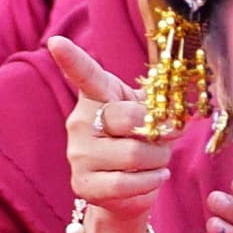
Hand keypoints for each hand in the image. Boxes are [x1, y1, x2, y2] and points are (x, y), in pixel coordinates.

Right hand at [48, 36, 166, 232]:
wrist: (124, 188)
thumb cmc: (138, 141)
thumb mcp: (148, 114)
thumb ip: (161, 107)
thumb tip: (175, 117)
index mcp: (96, 96)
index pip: (84, 74)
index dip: (71, 58)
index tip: (57, 43)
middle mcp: (80, 121)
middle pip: (130, 120)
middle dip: (160, 133)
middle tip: (164, 139)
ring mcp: (78, 155)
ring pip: (134, 155)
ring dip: (159, 160)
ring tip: (157, 162)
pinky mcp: (83, 185)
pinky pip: (126, 184)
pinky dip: (150, 182)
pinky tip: (152, 178)